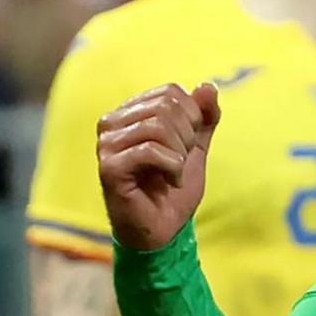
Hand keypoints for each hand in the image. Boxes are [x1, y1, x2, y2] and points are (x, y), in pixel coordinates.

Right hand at [97, 82, 220, 251]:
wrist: (163, 230)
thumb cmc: (173, 188)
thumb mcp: (196, 147)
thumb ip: (204, 118)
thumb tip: (208, 86)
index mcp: (129, 113)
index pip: (170, 92)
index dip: (192, 117)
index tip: (187, 146)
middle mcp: (111, 123)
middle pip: (166, 106)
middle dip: (187, 136)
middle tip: (180, 162)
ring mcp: (106, 144)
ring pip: (158, 126)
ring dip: (179, 154)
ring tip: (174, 173)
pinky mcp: (108, 166)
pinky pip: (150, 151)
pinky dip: (172, 168)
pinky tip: (168, 182)